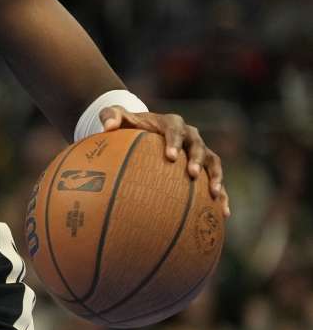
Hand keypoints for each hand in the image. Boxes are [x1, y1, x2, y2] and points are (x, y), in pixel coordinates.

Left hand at [100, 107, 230, 217]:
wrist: (145, 131)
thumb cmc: (130, 125)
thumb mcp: (118, 116)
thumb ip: (110, 116)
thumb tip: (107, 127)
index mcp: (171, 123)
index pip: (175, 130)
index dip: (174, 142)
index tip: (169, 156)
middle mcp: (190, 135)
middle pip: (198, 145)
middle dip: (196, 159)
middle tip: (191, 174)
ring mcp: (199, 151)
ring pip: (213, 162)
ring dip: (216, 177)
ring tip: (214, 194)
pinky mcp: (204, 167)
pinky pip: (216, 180)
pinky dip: (221, 194)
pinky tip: (223, 213)